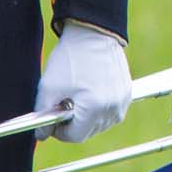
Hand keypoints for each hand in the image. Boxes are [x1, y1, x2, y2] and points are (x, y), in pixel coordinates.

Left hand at [34, 21, 131, 143]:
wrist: (93, 34)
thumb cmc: (70, 60)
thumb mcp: (49, 88)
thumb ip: (43, 117)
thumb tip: (43, 135)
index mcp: (95, 108)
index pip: (75, 136)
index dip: (59, 131)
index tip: (53, 119)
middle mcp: (113, 108)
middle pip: (89, 132)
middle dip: (74, 124)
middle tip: (63, 106)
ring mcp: (123, 100)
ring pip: (100, 124)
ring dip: (87, 118)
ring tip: (77, 98)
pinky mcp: (128, 92)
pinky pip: (111, 112)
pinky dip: (99, 109)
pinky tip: (90, 93)